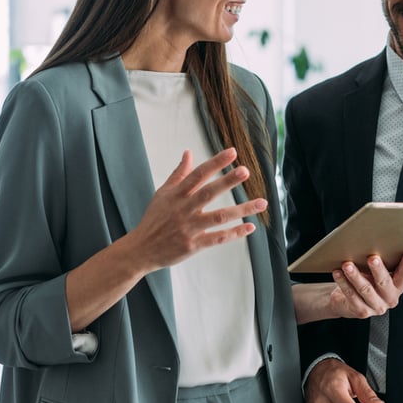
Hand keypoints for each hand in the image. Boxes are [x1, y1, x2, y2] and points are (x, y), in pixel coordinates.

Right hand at [129, 148, 267, 272]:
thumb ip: (178, 173)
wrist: (141, 249)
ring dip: (242, 209)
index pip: (198, 174)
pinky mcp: (193, 245)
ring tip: (261, 202)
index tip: (232, 152)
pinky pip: (217, 238)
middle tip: (245, 171)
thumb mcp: (162, 194)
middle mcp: (183, 209)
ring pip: (219, 217)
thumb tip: (188, 153)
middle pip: (208, 192)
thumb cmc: (153, 220)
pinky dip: (234, 233)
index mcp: (176, 194)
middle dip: (228, 181)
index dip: (216, 162)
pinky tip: (250, 226)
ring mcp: (189, 228)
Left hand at [328, 253, 402, 318]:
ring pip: (365, 289)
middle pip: (384, 282)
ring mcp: (376, 306)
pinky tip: (338, 273)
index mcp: (397, 287)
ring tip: (348, 265)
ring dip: (355, 276)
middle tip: (372, 258)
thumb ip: (380, 265)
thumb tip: (374, 244)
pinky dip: (343, 283)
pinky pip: (351, 295)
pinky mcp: (362, 311)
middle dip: (378, 270)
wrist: (347, 303)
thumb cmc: (365, 283)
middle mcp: (389, 298)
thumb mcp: (375, 274)